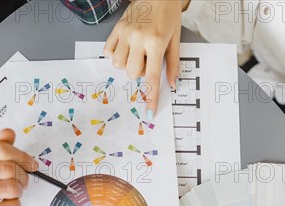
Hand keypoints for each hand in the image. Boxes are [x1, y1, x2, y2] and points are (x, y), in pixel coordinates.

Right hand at [0, 129, 37, 205]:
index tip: (30, 163)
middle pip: (10, 169)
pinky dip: (15, 205)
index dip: (22, 156)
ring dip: (19, 191)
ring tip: (12, 192)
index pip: (2, 150)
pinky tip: (6, 203)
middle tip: (22, 180)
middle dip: (22, 175)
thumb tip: (8, 134)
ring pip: (12, 188)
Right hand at [104, 0, 185, 116]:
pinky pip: (108, 52)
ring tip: (135, 52)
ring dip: (126, 64)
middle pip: (132, 73)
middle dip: (139, 72)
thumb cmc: (167, 15)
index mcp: (156, 43)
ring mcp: (125, 33)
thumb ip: (173, 63)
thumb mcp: (176, 39)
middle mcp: (139, 39)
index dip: (150, 96)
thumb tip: (172, 84)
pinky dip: (115, 55)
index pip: (152, 77)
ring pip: (118, 64)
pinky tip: (125, 48)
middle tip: (146, 59)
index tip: (149, 111)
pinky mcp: (116, 28)